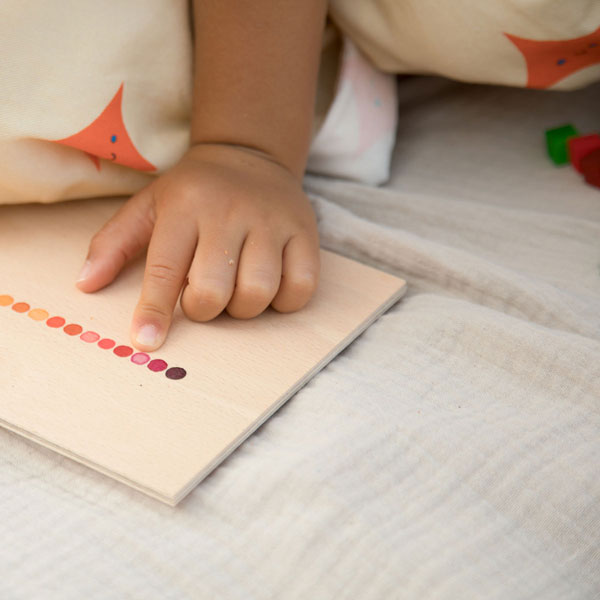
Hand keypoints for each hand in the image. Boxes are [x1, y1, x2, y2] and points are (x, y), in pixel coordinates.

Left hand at [75, 143, 319, 351]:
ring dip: (244, 307)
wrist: (251, 156)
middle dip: (205, 308)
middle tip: (204, 294)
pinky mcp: (305, 232)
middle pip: (214, 290)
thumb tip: (85, 284)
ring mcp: (272, 222)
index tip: (146, 341)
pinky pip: (300, 288)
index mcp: (185, 207)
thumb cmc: (194, 191)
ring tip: (237, 288)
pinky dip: (284, 300)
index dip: (155, 311)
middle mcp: (229, 213)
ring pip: (259, 292)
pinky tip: (271, 285)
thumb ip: (114, 242)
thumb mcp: (149, 205)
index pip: (165, 269)